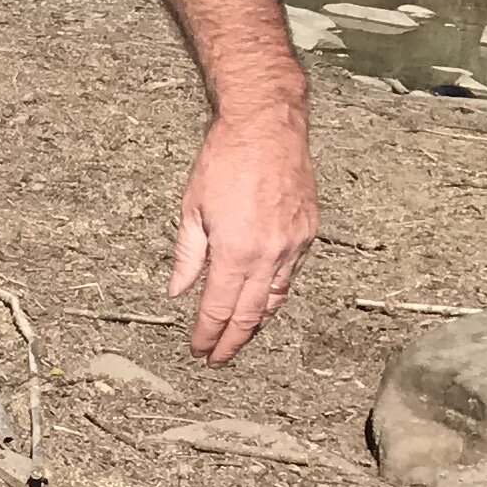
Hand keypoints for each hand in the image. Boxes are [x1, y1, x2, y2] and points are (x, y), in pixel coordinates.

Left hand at [168, 109, 319, 362]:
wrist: (267, 129)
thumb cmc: (225, 161)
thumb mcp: (191, 209)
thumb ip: (187, 256)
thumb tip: (178, 289)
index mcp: (236, 251)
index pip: (219, 308)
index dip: (208, 334)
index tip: (198, 350)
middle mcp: (270, 254)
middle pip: (251, 314)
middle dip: (232, 340)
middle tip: (217, 358)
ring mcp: (294, 245)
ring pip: (276, 298)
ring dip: (256, 322)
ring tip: (238, 338)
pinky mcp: (308, 233)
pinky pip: (291, 275)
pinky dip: (275, 294)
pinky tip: (264, 302)